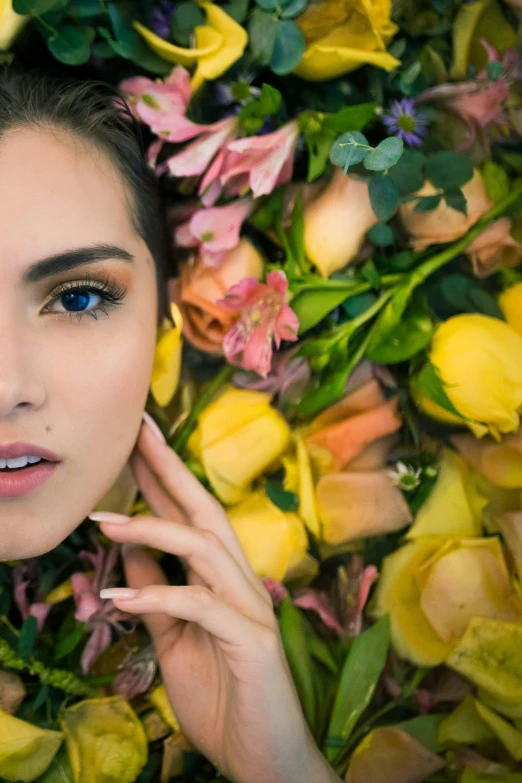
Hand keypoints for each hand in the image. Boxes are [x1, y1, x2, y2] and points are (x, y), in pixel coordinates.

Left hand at [93, 418, 340, 782]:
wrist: (264, 758)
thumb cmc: (222, 697)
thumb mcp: (175, 642)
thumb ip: (157, 598)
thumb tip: (128, 557)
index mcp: (225, 580)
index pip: (192, 518)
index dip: (165, 479)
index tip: (137, 444)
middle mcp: (243, 582)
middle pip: (207, 513)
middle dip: (171, 472)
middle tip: (138, 436)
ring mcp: (252, 607)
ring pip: (206, 549)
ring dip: (155, 532)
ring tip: (106, 524)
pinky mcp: (253, 640)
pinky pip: (204, 607)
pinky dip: (162, 596)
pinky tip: (122, 601)